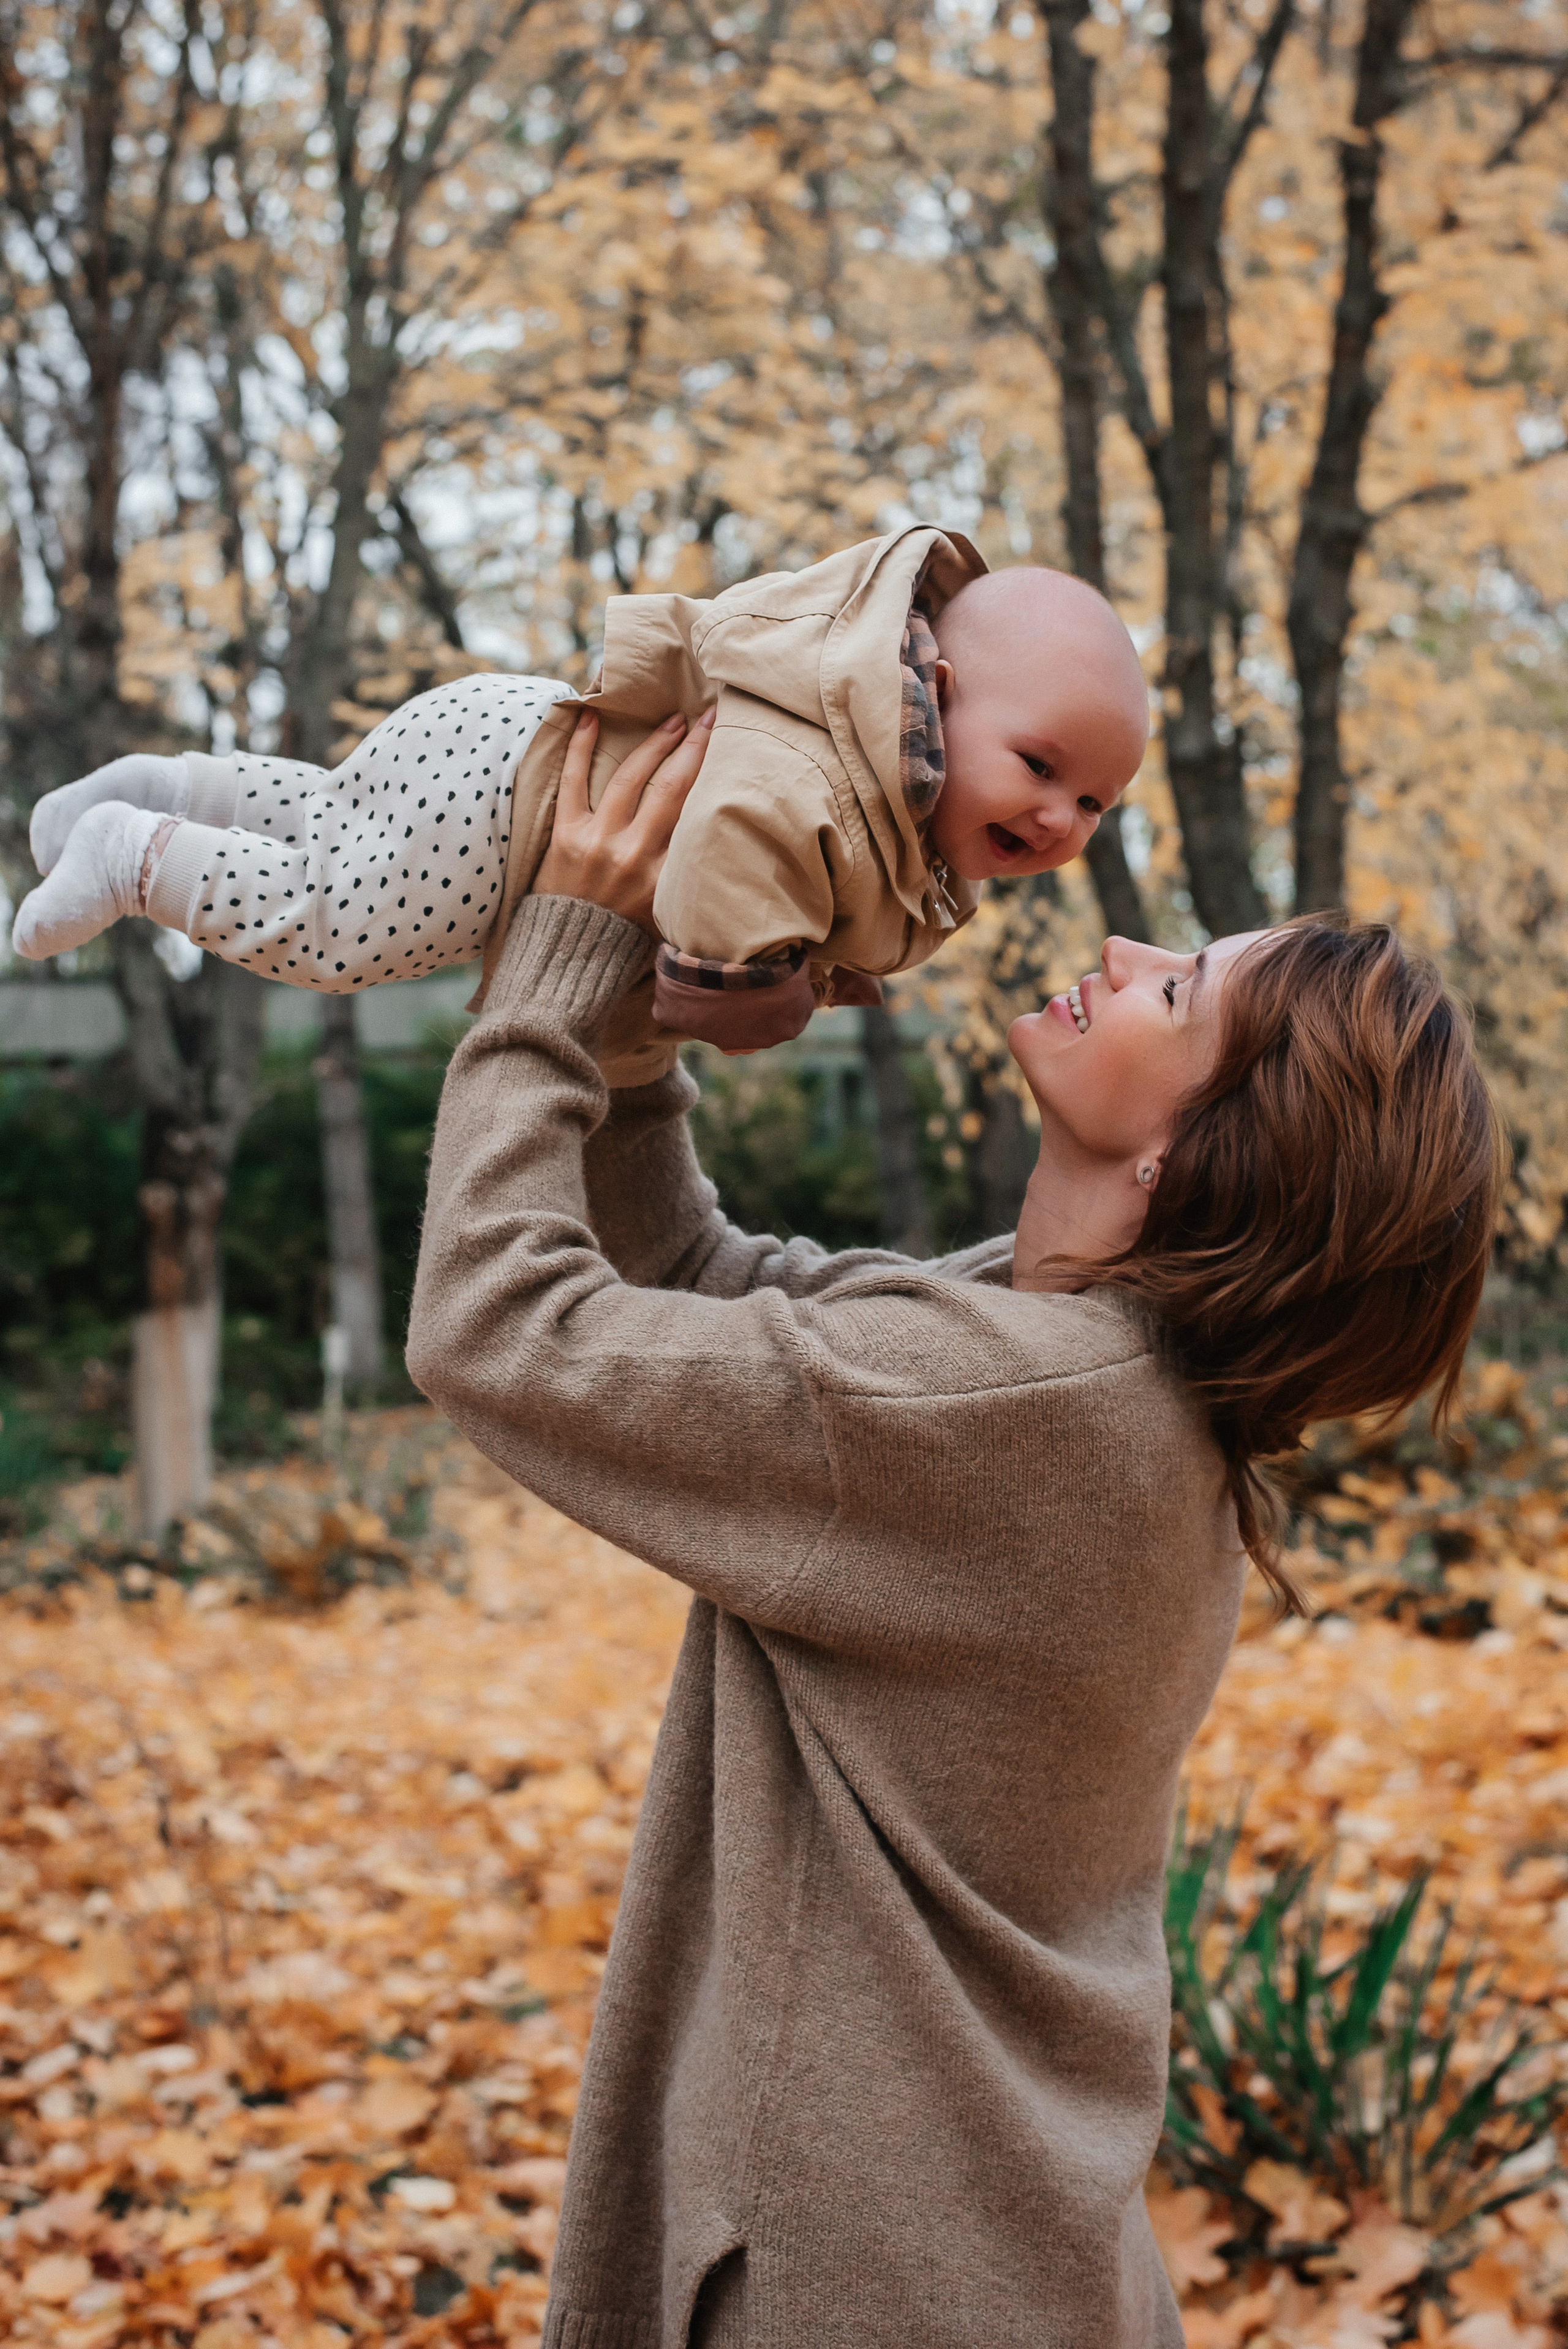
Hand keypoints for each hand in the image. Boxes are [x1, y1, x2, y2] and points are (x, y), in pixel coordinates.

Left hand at [533, 707, 712, 934]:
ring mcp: (598, 841)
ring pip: (629, 778)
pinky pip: (572, 781)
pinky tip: (591, 716)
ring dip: (655, 744)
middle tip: (709, 717)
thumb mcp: (671, 915)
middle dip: (695, 748)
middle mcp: (634, 855)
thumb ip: (692, 881)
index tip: (733, 750)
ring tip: (673, 720)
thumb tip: (728, 846)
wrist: (570, 957)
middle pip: (672, 788)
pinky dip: (580, 747)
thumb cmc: (626, 936)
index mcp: (665, 877)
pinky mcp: (566, 835)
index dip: (717, 779)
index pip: (698, 818)